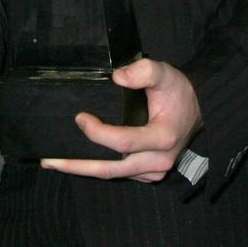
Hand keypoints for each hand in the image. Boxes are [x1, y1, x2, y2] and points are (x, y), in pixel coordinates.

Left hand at [41, 59, 201, 182]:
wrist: (199, 109)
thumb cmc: (179, 91)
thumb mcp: (165, 73)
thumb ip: (143, 71)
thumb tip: (117, 77)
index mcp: (162, 138)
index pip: (123, 141)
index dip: (98, 132)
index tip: (80, 117)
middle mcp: (158, 161)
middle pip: (111, 169)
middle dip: (77, 165)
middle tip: (49, 160)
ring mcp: (153, 171)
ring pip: (113, 175)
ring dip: (83, 170)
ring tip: (54, 162)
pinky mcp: (148, 174)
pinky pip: (119, 174)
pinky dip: (97, 168)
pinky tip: (78, 160)